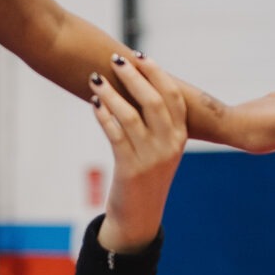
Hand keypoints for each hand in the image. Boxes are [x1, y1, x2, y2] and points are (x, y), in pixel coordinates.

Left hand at [90, 55, 186, 251]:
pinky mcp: (130, 168)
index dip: (156, 73)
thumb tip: (139, 84)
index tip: (139, 57)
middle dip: (134, 77)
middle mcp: (170, 145)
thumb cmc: (146, 176)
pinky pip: (115, 134)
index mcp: (180, 136)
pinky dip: (104, 115)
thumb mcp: (160, 148)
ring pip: (130, 115)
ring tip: (96, 79)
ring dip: (112, 94)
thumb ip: (157, 122)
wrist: (139, 216)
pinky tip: (94, 103)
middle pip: (154, 100)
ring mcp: (151, 157)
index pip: (173, 96)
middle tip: (116, 60)